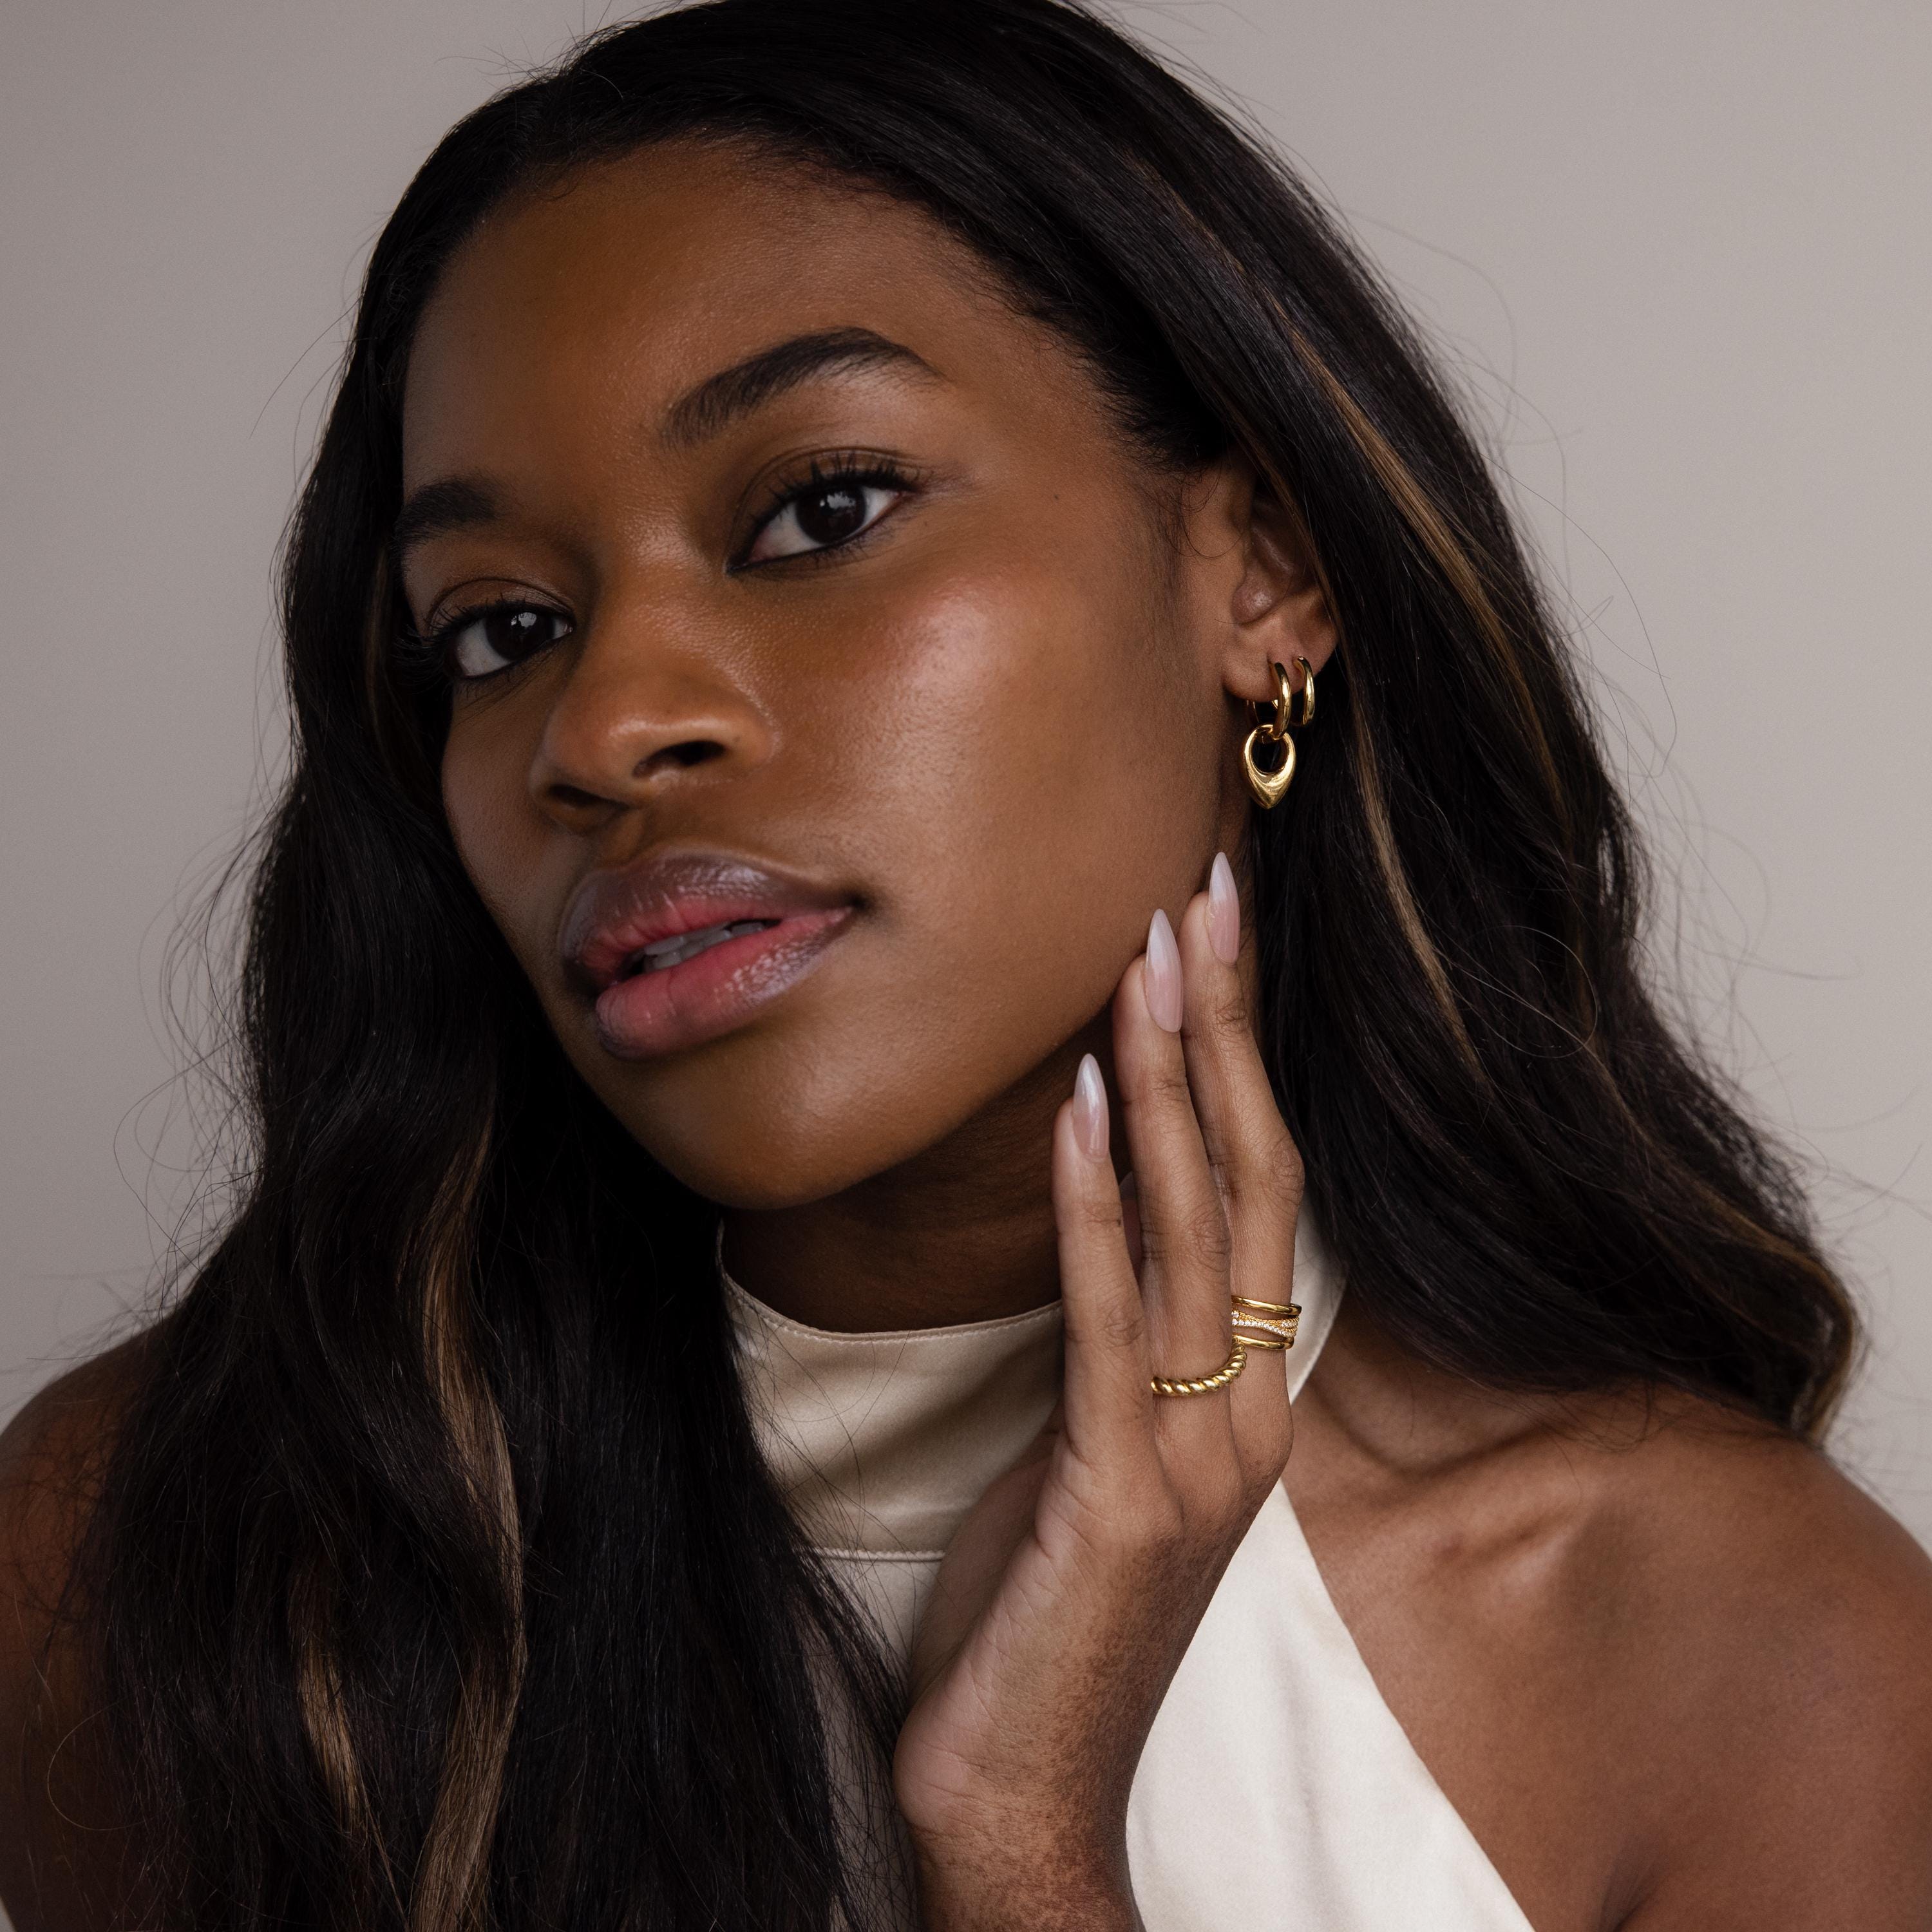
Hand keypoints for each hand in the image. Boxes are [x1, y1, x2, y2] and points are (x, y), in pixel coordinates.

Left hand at [894, 849, 1303, 1922]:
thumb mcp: (1090, 1452)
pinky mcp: (1120, 1493)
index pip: (1260, 1191)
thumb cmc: (1046, 1614)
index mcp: (1243, 1393)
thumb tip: (1084, 1232)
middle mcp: (1243, 1408)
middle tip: (1202, 897)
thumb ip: (1110, 1349)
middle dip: (1226, 1030)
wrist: (1025, 1794)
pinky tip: (1084, 1103)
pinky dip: (1096, 1202)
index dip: (1243, 1060)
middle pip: (1253, 1178)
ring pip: (1197, 1228)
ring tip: (1148, 958)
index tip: (1211, 942)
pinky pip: (1106, 1317)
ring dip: (1171, 1082)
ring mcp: (1194, 1452)